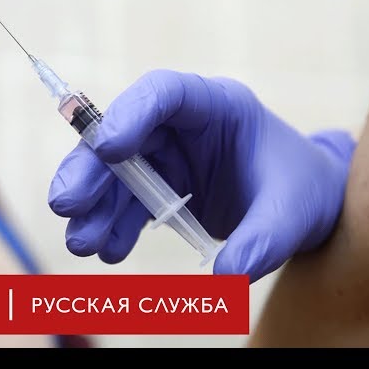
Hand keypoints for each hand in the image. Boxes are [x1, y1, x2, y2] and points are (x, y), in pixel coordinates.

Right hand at [48, 69, 354, 281]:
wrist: (302, 203)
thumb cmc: (300, 189)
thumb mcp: (293, 214)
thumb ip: (263, 241)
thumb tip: (224, 276)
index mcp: (216, 106)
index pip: (164, 92)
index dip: (130, 113)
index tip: (108, 147)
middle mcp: (181, 126)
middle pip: (122, 136)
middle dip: (90, 170)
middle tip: (66, 205)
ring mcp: (165, 156)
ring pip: (113, 173)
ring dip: (93, 207)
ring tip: (82, 244)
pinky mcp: (158, 186)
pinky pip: (125, 203)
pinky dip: (112, 226)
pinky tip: (109, 250)